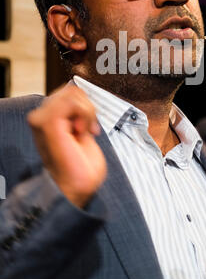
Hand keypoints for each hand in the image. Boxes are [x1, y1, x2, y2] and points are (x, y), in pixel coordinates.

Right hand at [27, 85, 106, 207]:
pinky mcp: (48, 122)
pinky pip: (72, 101)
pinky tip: (82, 131)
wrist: (77, 187)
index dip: (86, 107)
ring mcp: (42, 119)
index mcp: (49, 120)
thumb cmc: (80, 167)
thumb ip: (78, 113)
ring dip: (88, 112)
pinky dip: (85, 113)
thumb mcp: (83, 130)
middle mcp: (41, 117)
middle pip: (71, 91)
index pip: (68, 93)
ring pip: (73, 93)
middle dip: (88, 108)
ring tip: (85, 131)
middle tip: (90, 130)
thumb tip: (83, 98)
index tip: (91, 128)